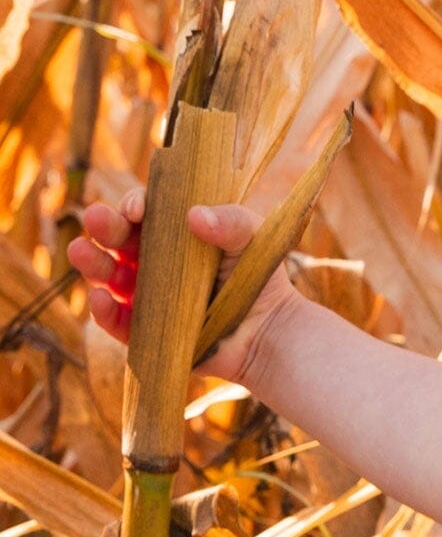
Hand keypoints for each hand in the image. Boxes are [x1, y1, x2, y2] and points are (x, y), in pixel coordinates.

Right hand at [69, 189, 295, 389]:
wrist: (267, 330)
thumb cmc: (258, 277)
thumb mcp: (250, 238)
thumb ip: (231, 221)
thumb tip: (194, 215)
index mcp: (174, 234)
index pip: (146, 213)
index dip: (134, 205)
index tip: (136, 208)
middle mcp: (154, 262)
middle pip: (119, 240)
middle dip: (104, 227)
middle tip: (93, 218)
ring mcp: (146, 296)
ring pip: (107, 277)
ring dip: (92, 263)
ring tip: (79, 251)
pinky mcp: (144, 331)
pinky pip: (117, 320)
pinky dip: (104, 310)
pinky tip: (99, 297)